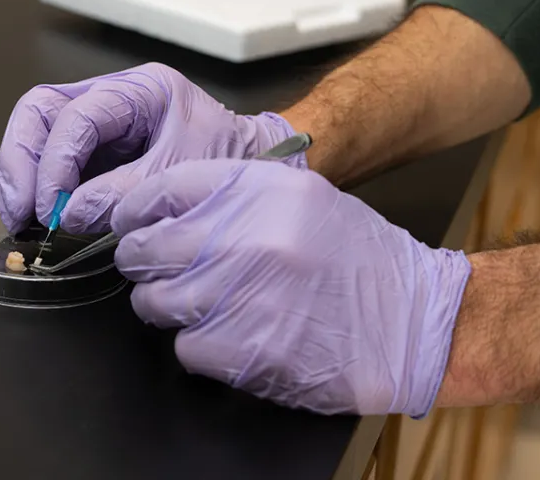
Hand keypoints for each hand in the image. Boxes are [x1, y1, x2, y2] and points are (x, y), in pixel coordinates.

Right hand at [0, 63, 305, 234]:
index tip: (52, 208)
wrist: (251, 170)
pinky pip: (48, 161)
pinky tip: (32, 219)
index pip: (76, 114)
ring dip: (21, 177)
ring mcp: (96, 125)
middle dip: (22, 162)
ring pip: (35, 133)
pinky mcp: (91, 153)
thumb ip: (124, 193)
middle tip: (20, 211)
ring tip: (20, 220)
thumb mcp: (178, 176)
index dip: (55, 162)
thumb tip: (68, 215)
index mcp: (138, 90)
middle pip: (40, 112)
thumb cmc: (226, 161)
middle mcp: (109, 98)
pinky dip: (36, 189)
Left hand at [111, 159, 471, 416]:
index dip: (133, 210)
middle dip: (142, 262)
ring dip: (166, 305)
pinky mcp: (244, 350)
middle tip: (158, 269)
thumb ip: (228, 196)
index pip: (159, 190)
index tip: (129, 224)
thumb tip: (156, 211)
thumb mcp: (296, 197)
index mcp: (256, 190)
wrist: (411, 319)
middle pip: (144, 250)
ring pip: (154, 302)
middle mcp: (244, 237)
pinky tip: (232, 334)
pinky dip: (199, 345)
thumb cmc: (350, 256)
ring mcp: (241, 296)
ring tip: (201, 303)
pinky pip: (184, 347)